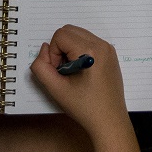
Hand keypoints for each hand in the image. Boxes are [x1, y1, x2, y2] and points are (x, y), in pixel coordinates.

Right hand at [31, 25, 129, 141]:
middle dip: (60, 48)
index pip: (60, 35)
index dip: (53, 54)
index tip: (60, 73)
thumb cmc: (84, 107)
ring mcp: (108, 48)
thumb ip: (41, 67)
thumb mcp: (55, 89)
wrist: (109, 121)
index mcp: (91, 50)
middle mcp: (102, 44)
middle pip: (69, 30)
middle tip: (64, 72)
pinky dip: (79, 51)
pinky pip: (88, 41)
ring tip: (73, 72)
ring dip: (69, 49)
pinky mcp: (110, 54)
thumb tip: (45, 49)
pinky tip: (82, 72)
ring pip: (78, 34)